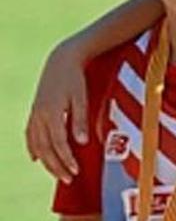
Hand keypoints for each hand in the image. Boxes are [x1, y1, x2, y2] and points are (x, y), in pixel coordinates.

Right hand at [25, 40, 88, 182]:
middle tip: (69, 179)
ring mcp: (34, 114)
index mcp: (51, 112)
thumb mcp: (81, 98)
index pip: (59, 143)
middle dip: (57, 166)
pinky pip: (30, 136)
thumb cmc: (75, 78)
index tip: (75, 171)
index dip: (67, 159)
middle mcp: (39, 116)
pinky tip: (36, 159)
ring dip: (46, 161)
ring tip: (58, 172)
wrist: (61, 60)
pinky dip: (33, 149)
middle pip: (46, 148)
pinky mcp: (34, 112)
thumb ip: (80, 120)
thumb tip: (82, 142)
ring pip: (36, 145)